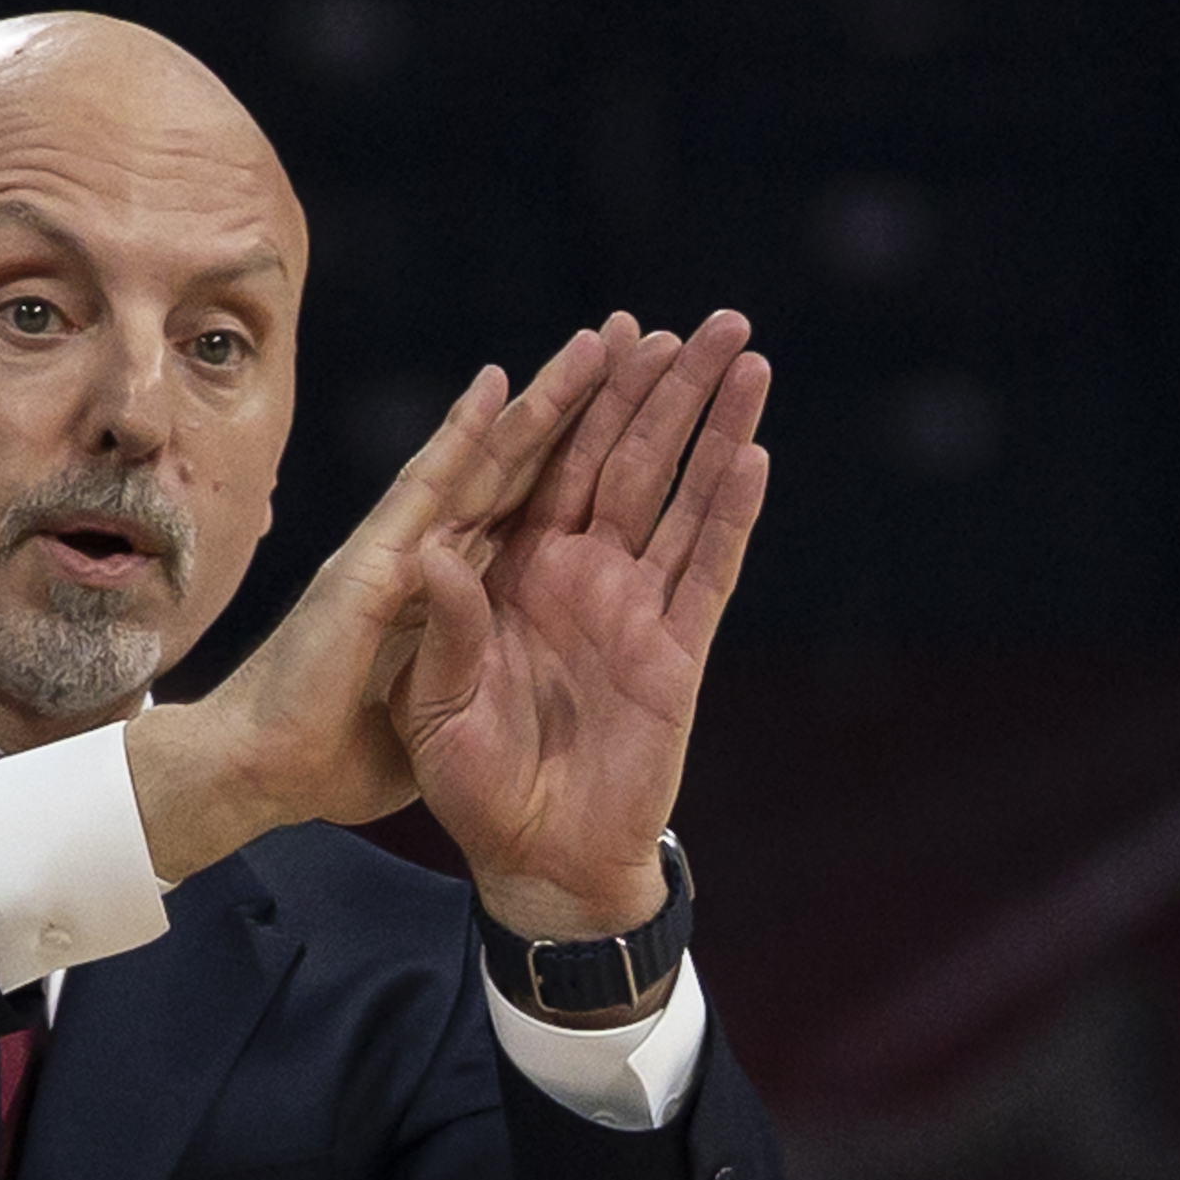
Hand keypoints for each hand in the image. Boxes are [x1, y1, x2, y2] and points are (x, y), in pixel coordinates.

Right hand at [124, 329, 616, 881]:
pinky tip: (498, 386)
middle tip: (643, 342)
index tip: (646, 409)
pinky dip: (461, 437)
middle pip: (534, 467)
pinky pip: (429, 491)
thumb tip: (501, 649)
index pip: (544, 508)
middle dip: (591, 407)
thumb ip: (465, 663)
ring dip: (545, 399)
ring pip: (493, 461)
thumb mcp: (437, 711)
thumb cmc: (338, 756)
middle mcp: (441, 557)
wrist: (261, 774)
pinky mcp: (373, 567)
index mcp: (468, 593)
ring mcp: (405, 553)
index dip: (594, 457)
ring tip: (602, 342)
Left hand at [403, 310, 772, 937]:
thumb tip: (427, 553)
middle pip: (628, 458)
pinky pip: (707, 570)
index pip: (550, 462)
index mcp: (514, 571)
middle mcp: (580, 574)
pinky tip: (752, 455)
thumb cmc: (474, 786)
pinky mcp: (676, 653)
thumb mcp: (437, 703)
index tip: (609, 330)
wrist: (536, 861)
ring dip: (714, 427)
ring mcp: (634, 608)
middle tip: (709, 319)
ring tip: (746, 358)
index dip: (581, 397)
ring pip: (679, 496)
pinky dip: (729, 514)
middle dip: (666, 387)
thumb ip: (447, 625)